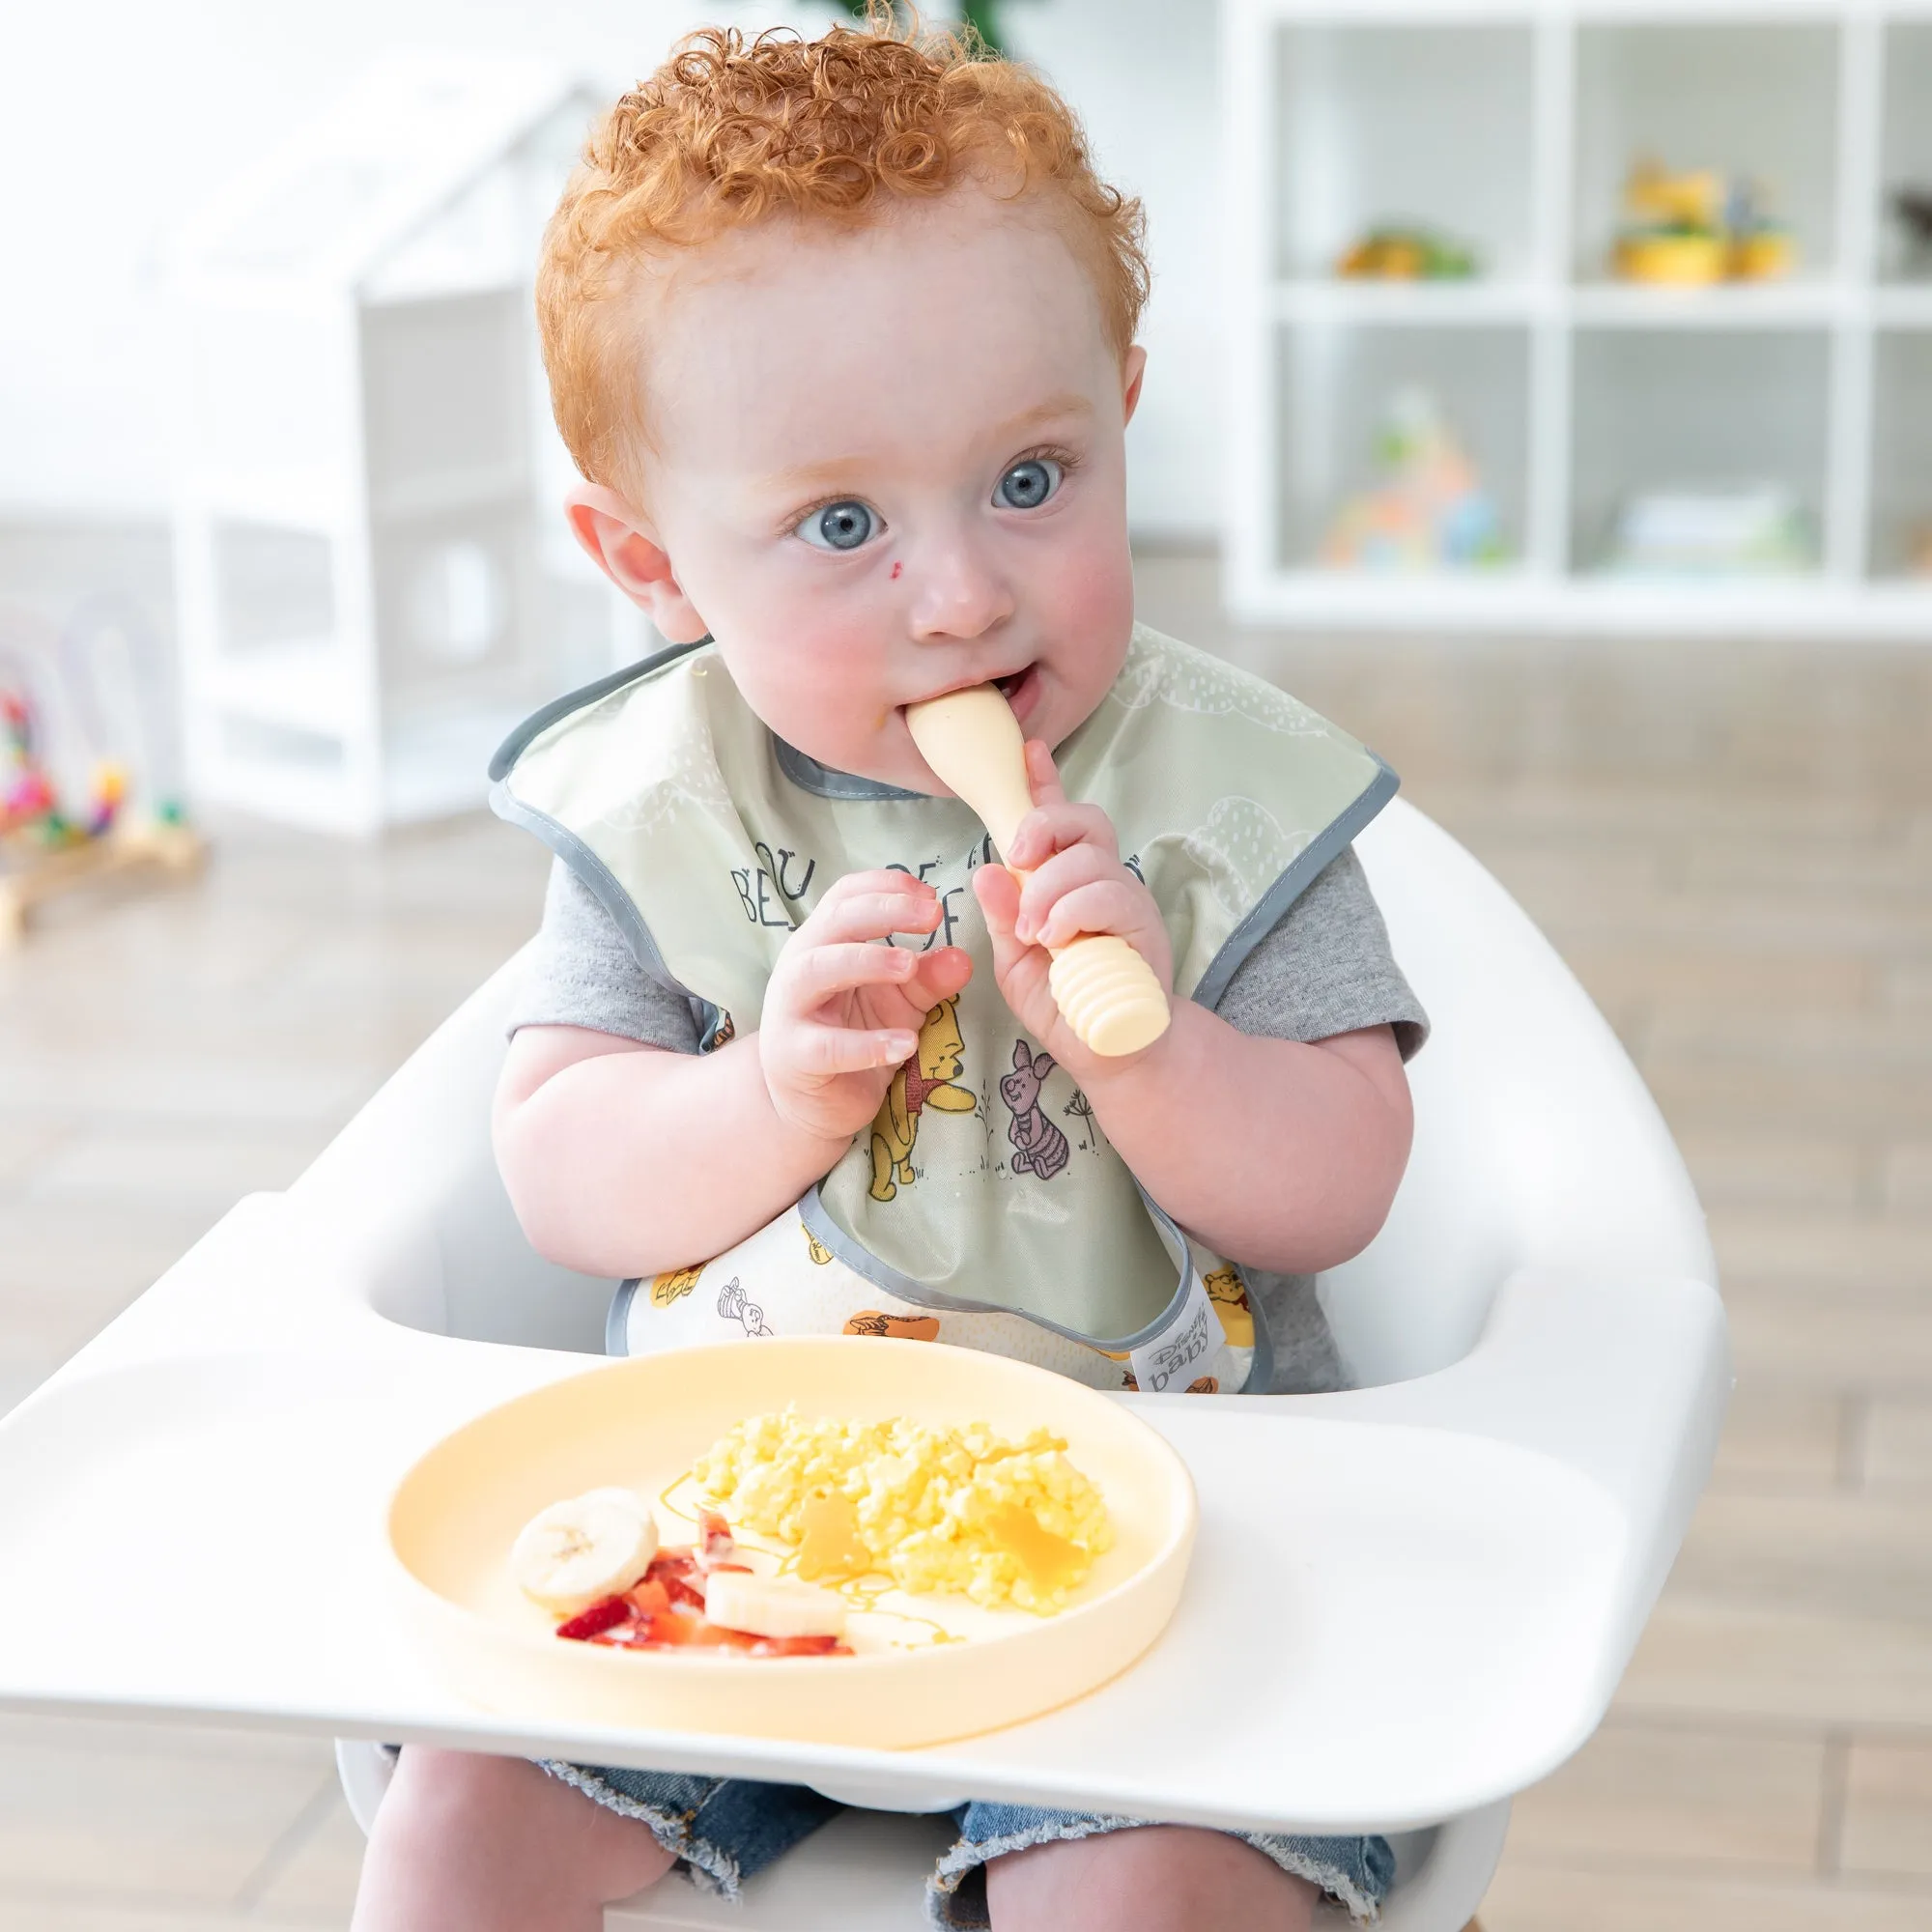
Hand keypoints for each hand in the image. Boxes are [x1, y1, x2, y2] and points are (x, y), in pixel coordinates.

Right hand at [757, 870, 972, 1142]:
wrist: (811, 1102)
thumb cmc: (853, 1035)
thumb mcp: (899, 1002)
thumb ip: (928, 978)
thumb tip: (964, 957)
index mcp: (823, 943)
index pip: (846, 896)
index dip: (887, 886)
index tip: (931, 894)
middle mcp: (800, 966)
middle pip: (834, 922)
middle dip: (884, 911)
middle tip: (933, 915)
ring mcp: (790, 1010)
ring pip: (817, 971)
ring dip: (866, 961)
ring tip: (910, 966)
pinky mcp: (794, 1056)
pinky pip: (828, 1046)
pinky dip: (867, 1044)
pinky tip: (906, 1043)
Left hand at [970, 741, 1172, 1074]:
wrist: (1112, 1054)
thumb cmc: (1064, 1005)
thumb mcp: (1016, 962)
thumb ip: (1002, 918)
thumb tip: (985, 870)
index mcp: (1067, 882)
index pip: (1058, 820)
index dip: (1044, 782)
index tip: (1028, 751)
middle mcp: (1102, 880)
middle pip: (1084, 819)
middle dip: (1042, 824)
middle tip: (1017, 859)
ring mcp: (1127, 900)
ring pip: (1090, 857)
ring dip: (1048, 888)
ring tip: (1034, 932)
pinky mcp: (1145, 926)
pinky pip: (1109, 894)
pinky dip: (1073, 911)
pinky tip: (1054, 939)